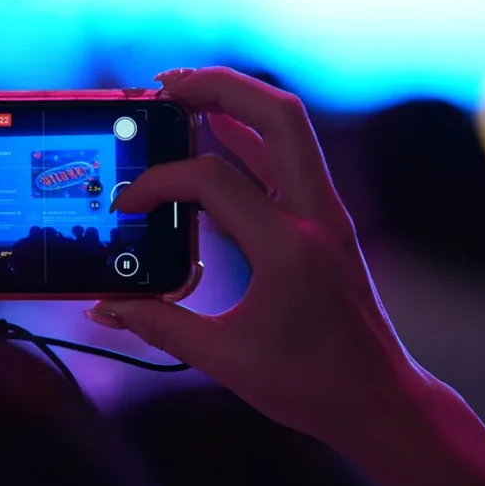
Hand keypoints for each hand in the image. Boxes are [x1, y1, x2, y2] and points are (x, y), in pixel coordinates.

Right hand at [87, 67, 426, 443]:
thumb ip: (158, 325)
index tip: (125, 207)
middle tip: (163, 86)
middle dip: (218, 87)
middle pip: (276, 116)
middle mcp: (315, 217)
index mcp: (287, 248)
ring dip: (237, 102)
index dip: (159, 184)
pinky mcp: (325, 223)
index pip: (213, 182)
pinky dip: (250, 138)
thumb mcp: (223, 358)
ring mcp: (327, 216)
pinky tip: (218, 133)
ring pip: (288, 129)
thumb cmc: (308, 385)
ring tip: (184, 93)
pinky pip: (288, 160)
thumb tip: (106, 307)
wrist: (378, 400)